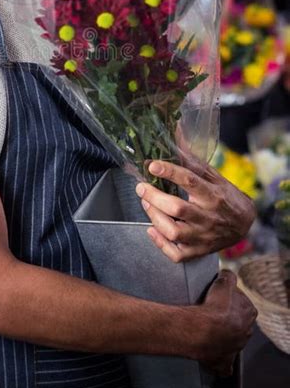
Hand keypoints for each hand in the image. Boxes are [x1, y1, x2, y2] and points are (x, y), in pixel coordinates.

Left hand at [135, 154, 255, 261]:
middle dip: (154, 196)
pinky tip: (151, 229)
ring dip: (154, 217)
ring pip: (173, 231)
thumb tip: (174, 134)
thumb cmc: (225, 196)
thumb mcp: (213, 176)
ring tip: (146, 204)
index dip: (170, 172)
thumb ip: (192, 160)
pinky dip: (159, 243)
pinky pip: (176, 253)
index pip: (190, 181)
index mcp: (213, 194)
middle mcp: (208, 216)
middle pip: (177, 208)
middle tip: (141, 187)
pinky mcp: (198, 251)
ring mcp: (203, 236)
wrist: (245, 225)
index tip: (153, 165)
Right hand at [193, 270, 256, 375]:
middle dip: (228, 320)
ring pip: (231, 342)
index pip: (244, 304)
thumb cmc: (216, 306)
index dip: (231, 300)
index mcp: (249, 313)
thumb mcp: (224, 282)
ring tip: (206, 328)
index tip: (220, 298)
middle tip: (212, 313)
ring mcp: (235, 348)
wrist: (204, 330)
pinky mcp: (224, 362)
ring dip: (221, 337)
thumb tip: (227, 274)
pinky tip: (211, 354)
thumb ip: (228, 276)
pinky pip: (223, 365)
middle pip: (238, 324)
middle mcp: (246, 333)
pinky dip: (218, 361)